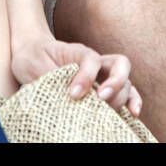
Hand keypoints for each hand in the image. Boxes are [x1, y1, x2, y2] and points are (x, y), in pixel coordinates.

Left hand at [11, 35, 143, 116]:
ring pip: (126, 80)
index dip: (86, 77)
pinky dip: (132, 102)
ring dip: (122, 96)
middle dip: (114, 83)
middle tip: (100, 99)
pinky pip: (127, 93)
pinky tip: (132, 114)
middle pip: (119, 64)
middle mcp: (96, 62)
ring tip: (110, 112)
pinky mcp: (104, 89)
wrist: (32, 54)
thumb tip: (60, 94)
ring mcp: (103, 74)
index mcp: (79, 52)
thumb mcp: (33, 64)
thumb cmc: (33, 58)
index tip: (73, 94)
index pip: (92, 60)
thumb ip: (47, 75)